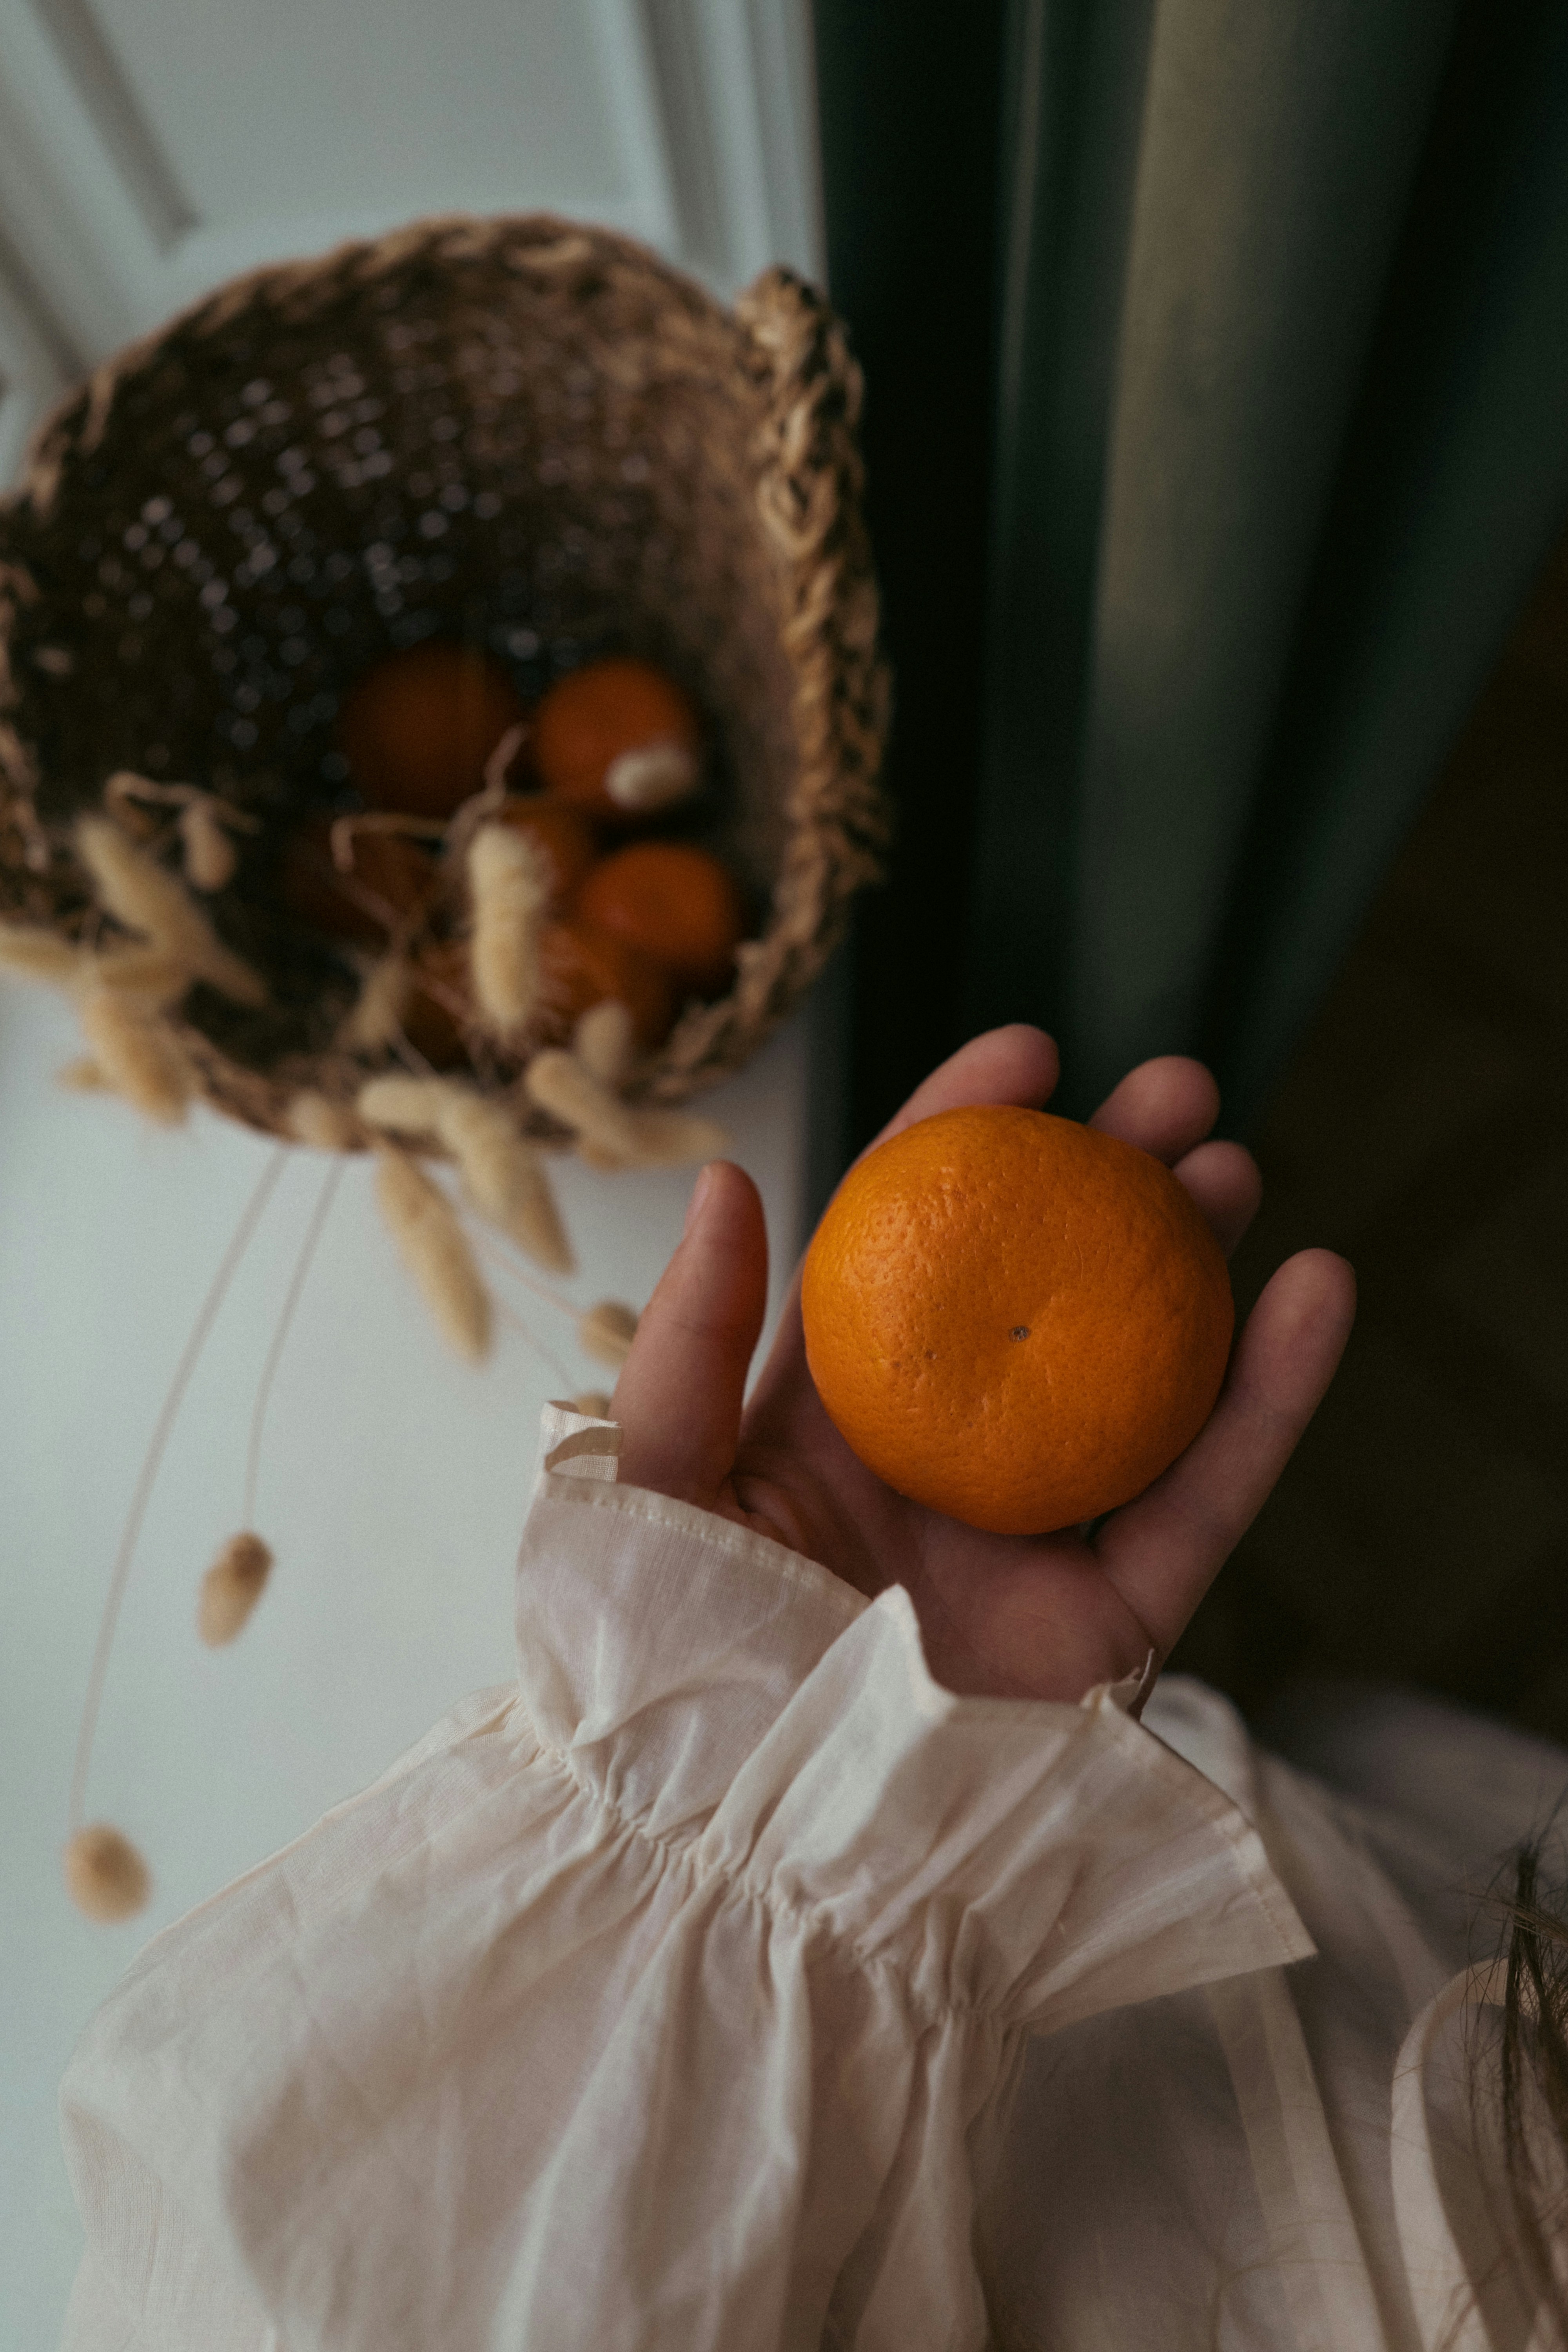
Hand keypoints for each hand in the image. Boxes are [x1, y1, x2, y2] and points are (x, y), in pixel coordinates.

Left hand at [611, 1026, 1354, 1704]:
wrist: (740, 1840)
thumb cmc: (673, 1656)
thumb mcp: (651, 1482)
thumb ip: (686, 1340)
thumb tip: (725, 1176)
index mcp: (838, 1411)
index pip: (911, 1243)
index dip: (967, 1139)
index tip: (1029, 1049)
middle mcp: (946, 1460)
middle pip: (1045, 1292)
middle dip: (1110, 1181)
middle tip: (1174, 1091)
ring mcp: (1035, 1539)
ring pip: (1141, 1380)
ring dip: (1198, 1265)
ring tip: (1237, 1165)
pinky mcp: (1110, 1626)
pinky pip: (1206, 1496)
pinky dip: (1269, 1399)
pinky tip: (1314, 1294)